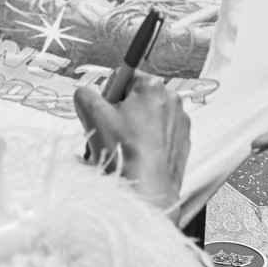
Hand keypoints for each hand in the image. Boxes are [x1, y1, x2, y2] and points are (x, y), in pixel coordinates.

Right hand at [74, 73, 190, 218]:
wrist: (147, 190)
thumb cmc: (125, 153)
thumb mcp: (93, 116)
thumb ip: (85, 94)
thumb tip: (85, 93)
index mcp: (152, 86)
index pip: (123, 76)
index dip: (108, 94)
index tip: (104, 111)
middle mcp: (172, 100)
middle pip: (135, 97)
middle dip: (120, 112)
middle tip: (111, 131)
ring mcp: (180, 122)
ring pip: (146, 117)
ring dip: (131, 128)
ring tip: (123, 147)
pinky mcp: (182, 142)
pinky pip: (159, 134)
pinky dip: (146, 141)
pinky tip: (136, 155)